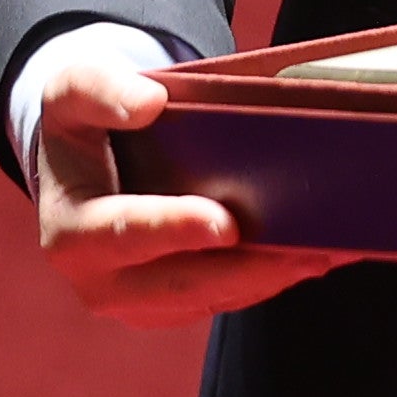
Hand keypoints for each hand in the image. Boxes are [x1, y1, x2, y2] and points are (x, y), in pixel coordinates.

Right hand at [29, 49, 351, 329]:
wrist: (84, 166)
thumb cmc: (82, 124)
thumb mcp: (72, 91)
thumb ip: (100, 89)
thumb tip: (149, 103)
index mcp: (70, 233)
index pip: (123, 234)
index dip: (174, 229)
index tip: (226, 222)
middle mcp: (102, 282)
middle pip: (183, 283)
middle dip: (247, 269)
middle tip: (306, 248)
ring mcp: (140, 303)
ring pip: (214, 298)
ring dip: (270, 278)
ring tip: (326, 249)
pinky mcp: (175, 307)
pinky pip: (228, 298)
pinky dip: (270, 278)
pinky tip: (315, 253)